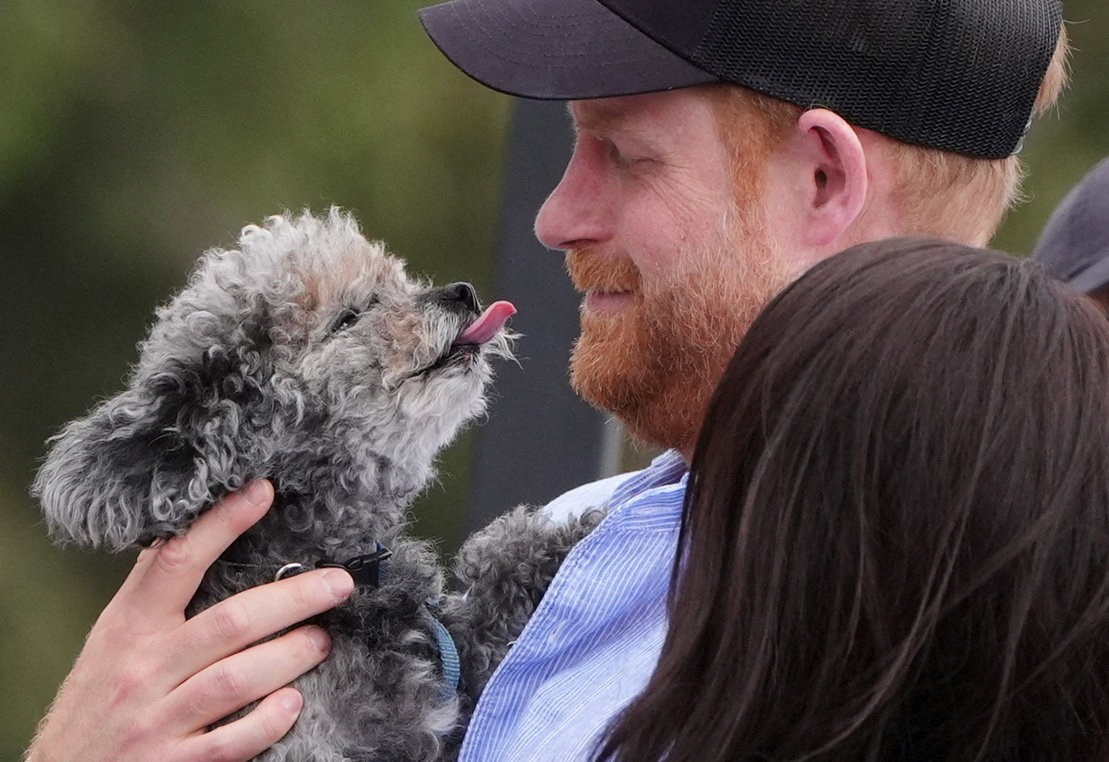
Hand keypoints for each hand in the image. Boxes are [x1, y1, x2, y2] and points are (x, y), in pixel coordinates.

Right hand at [25, 480, 354, 761]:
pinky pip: (234, 741)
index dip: (222, 524)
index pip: (176, 562)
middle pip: (231, 622)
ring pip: (238, 679)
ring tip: (322, 639)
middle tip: (339, 584)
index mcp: (128, 629)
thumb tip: (193, 527)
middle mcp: (143, 671)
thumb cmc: (95, 703)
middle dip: (294, 598)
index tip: (263, 491)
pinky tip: (292, 702)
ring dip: (291, 654)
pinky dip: (269, 720)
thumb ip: (151, 591)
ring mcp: (158, 721)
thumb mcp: (111, 640)